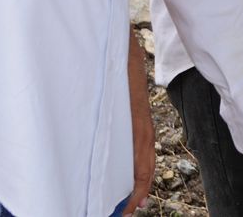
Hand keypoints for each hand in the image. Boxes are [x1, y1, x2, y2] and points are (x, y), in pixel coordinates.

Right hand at [125, 37, 153, 213]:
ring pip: (142, 160)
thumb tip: (98, 134)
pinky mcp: (132, 114)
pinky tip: (128, 184)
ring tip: (126, 208)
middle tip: (128, 213)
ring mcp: (137, 120)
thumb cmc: (112, 69)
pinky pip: (136, 146)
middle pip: (144, 166)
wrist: (120, 43)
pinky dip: (134, 169)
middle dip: (137, 192)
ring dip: (136, 187)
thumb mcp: (114, 100)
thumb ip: (111, 118)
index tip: (134, 204)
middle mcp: (141, 124)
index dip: (140, 184)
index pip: (142, 160)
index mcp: (137, 123)